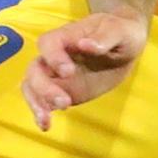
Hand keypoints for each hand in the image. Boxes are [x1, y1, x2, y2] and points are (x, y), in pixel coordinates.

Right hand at [21, 11, 148, 129]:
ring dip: (36, 103)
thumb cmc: (121, 32)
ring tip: (47, 120)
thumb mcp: (121, 30)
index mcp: (67, 36)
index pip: (48, 43)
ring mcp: (56, 75)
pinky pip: (43, 101)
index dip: (53, 57)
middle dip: (44, 87)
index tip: (68, 71)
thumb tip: (86, 44)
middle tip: (65, 102)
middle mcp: (56, 56)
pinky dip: (41, 113)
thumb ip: (105, 36)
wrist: (124, 46)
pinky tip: (46, 126)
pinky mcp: (62, 91)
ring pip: (32, 86)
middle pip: (35, 68)